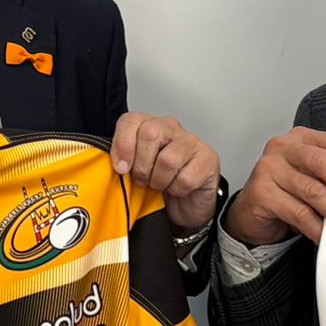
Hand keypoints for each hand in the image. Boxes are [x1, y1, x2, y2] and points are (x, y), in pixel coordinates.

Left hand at [111, 112, 223, 230]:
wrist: (186, 204)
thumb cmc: (159, 184)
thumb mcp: (135, 171)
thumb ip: (122, 162)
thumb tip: (117, 164)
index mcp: (149, 125)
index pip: (130, 121)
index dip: (122, 145)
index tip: (122, 167)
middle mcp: (171, 129)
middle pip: (150, 133)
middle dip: (142, 165)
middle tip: (143, 179)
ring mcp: (191, 142)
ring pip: (168, 159)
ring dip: (159, 180)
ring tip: (161, 184)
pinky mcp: (208, 159)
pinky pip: (186, 177)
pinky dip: (177, 189)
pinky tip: (177, 188)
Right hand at [223, 127, 325, 247]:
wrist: (253, 213)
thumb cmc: (290, 193)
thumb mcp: (316, 177)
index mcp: (303, 137)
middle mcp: (283, 148)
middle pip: (324, 163)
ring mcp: (269, 169)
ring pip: (313, 191)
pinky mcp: (260, 193)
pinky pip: (298, 213)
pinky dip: (319, 228)